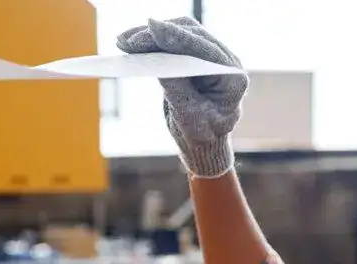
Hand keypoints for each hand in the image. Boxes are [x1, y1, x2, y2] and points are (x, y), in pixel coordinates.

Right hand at [116, 17, 247, 177]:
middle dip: (157, 35)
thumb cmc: (201, 135)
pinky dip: (151, 41)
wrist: (202, 142)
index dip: (177, 38)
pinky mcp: (194, 53)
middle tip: (127, 41)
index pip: (204, 50)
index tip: (152, 27)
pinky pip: (172, 39)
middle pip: (190, 34)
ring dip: (150, 35)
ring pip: (179, 31)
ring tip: (123, 41)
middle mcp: (225, 61)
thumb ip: (176, 88)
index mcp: (233, 78)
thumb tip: (155, 57)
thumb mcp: (189, 118)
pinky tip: (130, 43)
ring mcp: (210, 54)